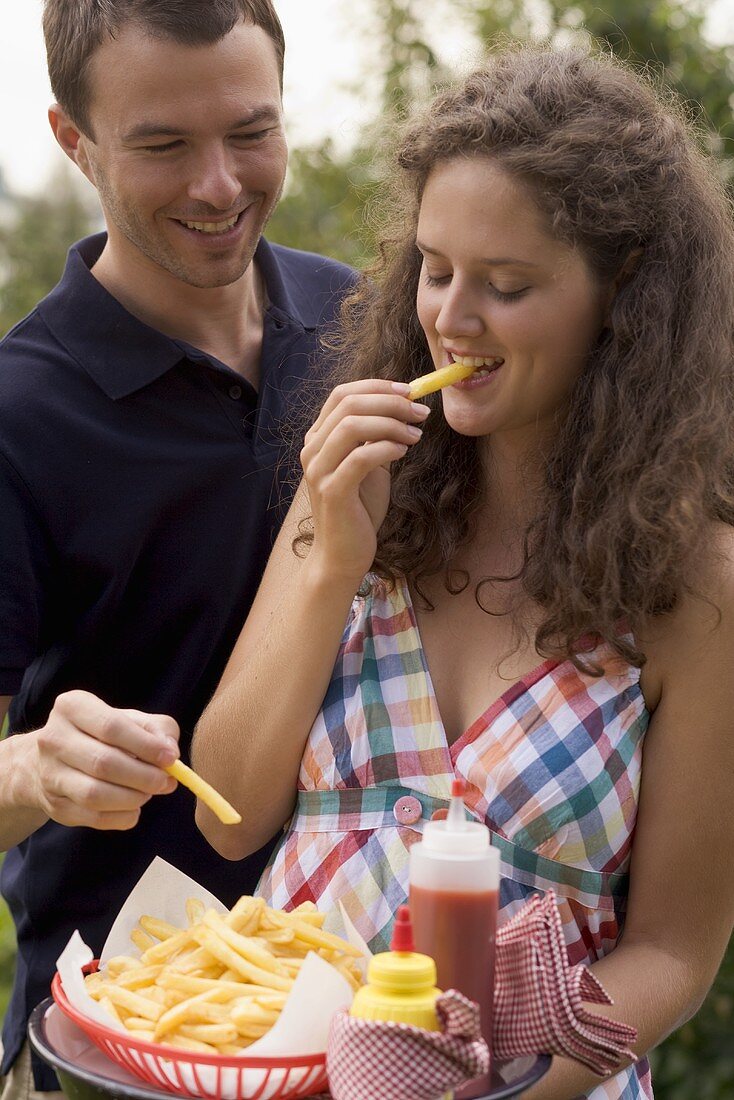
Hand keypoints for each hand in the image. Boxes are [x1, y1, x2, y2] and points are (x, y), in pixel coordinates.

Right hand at [29, 690, 179, 829]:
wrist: (55, 759)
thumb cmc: (101, 735)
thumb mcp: (129, 719)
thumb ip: (157, 728)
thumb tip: (170, 751)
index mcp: (72, 707)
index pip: (112, 727)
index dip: (146, 746)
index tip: (170, 758)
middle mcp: (53, 739)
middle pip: (104, 763)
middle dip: (143, 776)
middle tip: (166, 782)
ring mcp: (49, 774)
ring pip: (95, 794)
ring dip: (132, 798)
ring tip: (149, 793)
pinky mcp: (54, 805)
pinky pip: (93, 818)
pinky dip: (122, 817)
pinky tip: (134, 808)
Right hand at [301, 380, 428, 580]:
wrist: (342, 554)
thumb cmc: (358, 509)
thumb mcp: (369, 465)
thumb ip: (376, 438)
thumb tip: (403, 408)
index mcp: (319, 439)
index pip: (342, 394)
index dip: (377, 386)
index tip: (410, 391)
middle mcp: (312, 450)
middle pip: (348, 404)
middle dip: (390, 402)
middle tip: (421, 412)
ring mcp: (319, 471)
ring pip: (351, 426)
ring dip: (390, 424)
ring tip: (416, 434)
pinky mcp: (333, 492)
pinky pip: (360, 458)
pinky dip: (386, 448)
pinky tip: (403, 451)